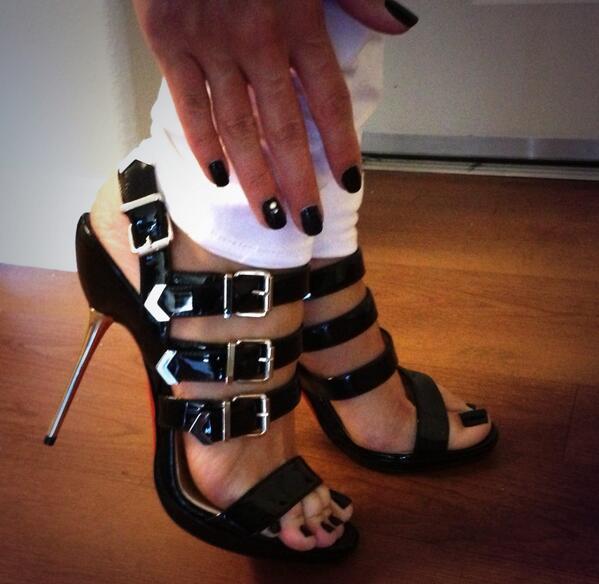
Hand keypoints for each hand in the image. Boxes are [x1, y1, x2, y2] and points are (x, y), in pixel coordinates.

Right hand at [132, 0, 415, 233]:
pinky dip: (202, 142)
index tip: (349, 183)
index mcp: (299, 16)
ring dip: (255, 177)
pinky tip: (216, 178)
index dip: (341, 143)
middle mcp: (257, 38)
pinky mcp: (168, 39)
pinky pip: (187, 102)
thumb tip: (398, 22)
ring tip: (269, 216)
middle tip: (307, 222)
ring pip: (238, 125)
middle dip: (298, 180)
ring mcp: (210, 42)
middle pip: (285, 126)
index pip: (328, 96)